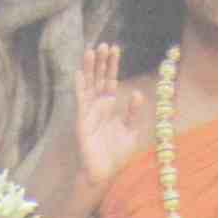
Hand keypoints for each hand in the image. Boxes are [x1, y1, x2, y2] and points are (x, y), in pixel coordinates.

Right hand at [67, 40, 143, 193]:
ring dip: (89, 69)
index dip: (112, 65)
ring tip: (91, 51)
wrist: (104, 173)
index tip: (115, 48)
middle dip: (101, 62)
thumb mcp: (131, 131)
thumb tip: (137, 93)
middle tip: (104, 44)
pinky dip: (80, 86)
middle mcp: (98, 106)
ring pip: (88, 85)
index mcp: (110, 106)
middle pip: (99, 78)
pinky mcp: (82, 120)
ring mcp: (89, 112)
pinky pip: (80, 100)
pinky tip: (80, 73)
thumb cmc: (116, 154)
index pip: (110, 80)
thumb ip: (134, 112)